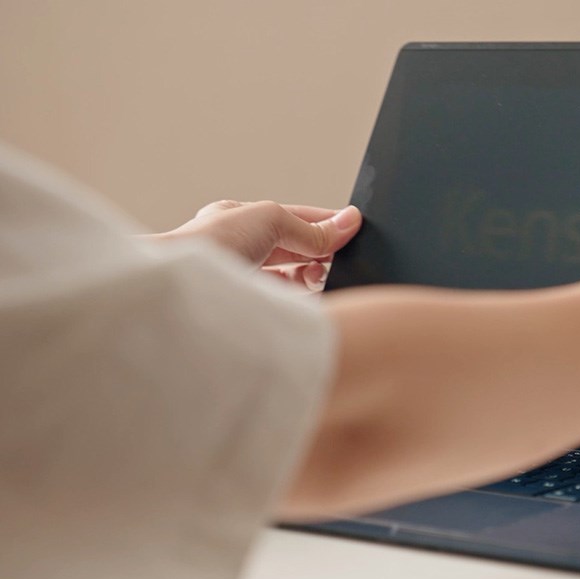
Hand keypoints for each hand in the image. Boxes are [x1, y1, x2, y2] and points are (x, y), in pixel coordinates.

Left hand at [153, 200, 361, 290]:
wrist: (177, 292)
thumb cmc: (208, 247)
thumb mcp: (270, 219)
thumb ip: (310, 226)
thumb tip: (349, 222)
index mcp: (241, 220)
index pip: (295, 219)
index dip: (326, 224)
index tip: (356, 229)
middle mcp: (242, 250)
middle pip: (298, 251)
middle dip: (322, 253)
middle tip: (341, 258)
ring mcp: (247, 282)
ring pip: (295, 280)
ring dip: (313, 278)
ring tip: (323, 278)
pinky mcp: (254, 312)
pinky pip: (290, 305)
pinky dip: (306, 300)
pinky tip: (314, 297)